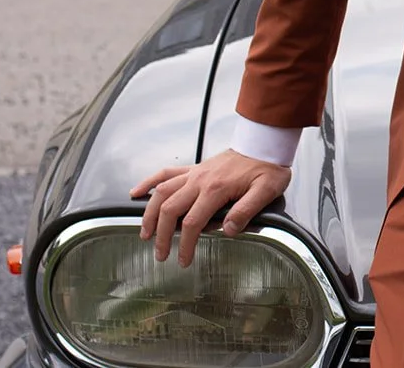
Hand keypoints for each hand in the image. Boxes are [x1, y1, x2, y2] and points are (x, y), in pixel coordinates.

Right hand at [131, 150, 291, 266]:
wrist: (264, 143)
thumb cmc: (267, 167)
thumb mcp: (267, 190)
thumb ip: (247, 210)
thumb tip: (228, 230)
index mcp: (216, 189)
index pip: (193, 222)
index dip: (185, 245)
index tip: (183, 260)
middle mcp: (200, 180)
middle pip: (170, 210)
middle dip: (162, 236)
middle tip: (161, 255)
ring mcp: (194, 173)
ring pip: (161, 193)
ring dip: (150, 214)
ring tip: (145, 234)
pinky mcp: (194, 168)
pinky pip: (166, 173)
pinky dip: (149, 183)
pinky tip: (136, 193)